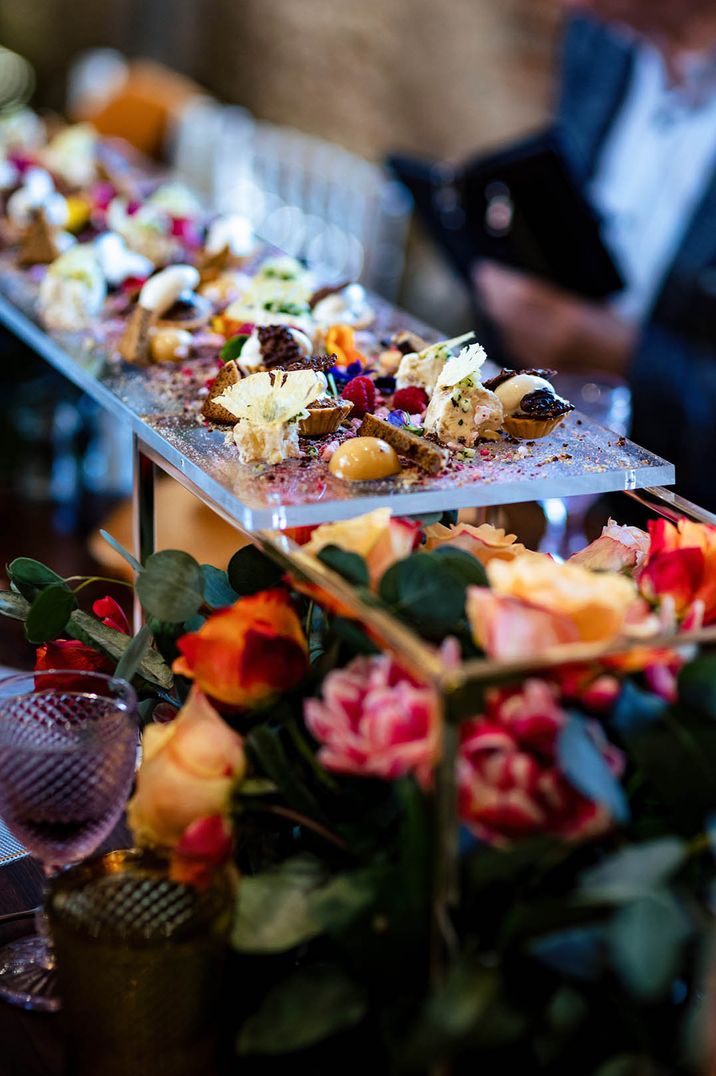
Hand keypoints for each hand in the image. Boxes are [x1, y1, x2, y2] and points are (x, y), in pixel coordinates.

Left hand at [473, 261, 636, 374]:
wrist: (636, 368)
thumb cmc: (621, 333)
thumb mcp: (594, 306)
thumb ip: (561, 301)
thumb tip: (529, 292)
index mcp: (570, 318)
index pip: (525, 295)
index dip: (503, 283)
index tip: (488, 271)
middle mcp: (554, 338)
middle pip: (512, 314)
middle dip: (493, 295)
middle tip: (482, 279)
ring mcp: (548, 357)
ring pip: (512, 332)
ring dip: (497, 314)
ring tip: (488, 298)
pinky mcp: (547, 370)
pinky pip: (519, 349)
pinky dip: (509, 333)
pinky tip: (504, 323)